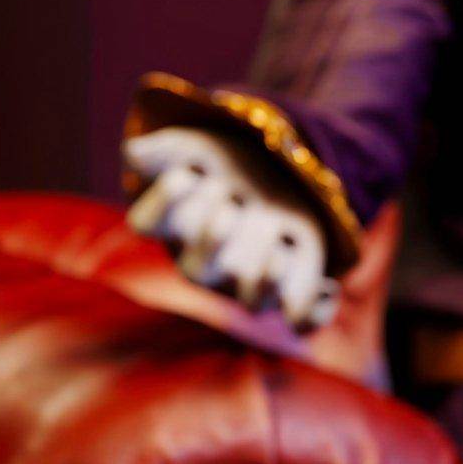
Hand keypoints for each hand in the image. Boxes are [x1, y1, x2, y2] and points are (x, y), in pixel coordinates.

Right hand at [123, 127, 339, 332]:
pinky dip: (315, 311)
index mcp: (173, 225)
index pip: (149, 225)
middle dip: (214, 230)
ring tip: (274, 229)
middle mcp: (204, 265)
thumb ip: (167, 150)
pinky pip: (300, 318)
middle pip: (197, 268)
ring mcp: (247, 283)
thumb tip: (134, 153)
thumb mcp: (200, 145)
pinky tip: (328, 288)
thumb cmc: (228, 164)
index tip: (186, 174)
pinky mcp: (292, 290)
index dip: (165, 204)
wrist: (275, 175)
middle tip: (233, 194)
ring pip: (250, 298)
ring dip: (263, 269)